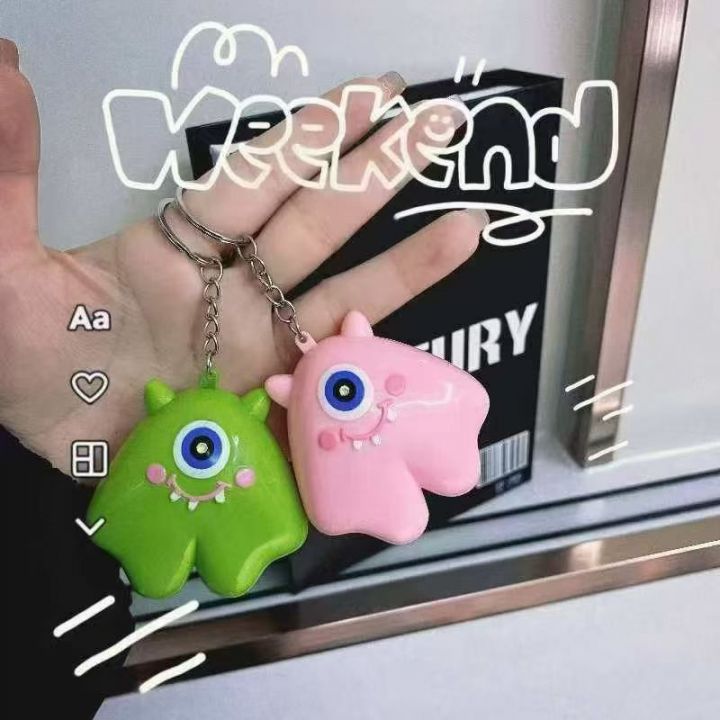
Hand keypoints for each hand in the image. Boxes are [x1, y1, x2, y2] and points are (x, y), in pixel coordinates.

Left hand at [0, 40, 486, 473]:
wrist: (37, 435)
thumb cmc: (20, 348)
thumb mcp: (3, 261)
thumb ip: (9, 174)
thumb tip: (8, 61)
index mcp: (175, 243)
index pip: (258, 176)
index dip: (315, 133)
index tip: (376, 92)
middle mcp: (231, 286)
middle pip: (316, 222)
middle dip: (379, 170)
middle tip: (443, 121)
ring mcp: (254, 346)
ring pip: (340, 297)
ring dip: (404, 265)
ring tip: (467, 227)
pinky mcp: (265, 402)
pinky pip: (327, 378)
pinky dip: (368, 363)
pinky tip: (414, 350)